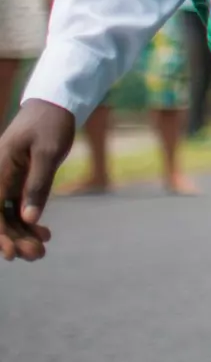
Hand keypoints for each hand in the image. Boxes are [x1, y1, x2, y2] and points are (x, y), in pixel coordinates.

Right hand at [0, 100, 75, 260]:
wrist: (55, 106)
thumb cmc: (51, 124)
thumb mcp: (49, 151)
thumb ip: (38, 184)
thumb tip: (29, 219)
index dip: (1, 235)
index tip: (12, 253)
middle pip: (0, 218)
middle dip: (14, 240)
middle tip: (37, 255)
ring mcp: (7, 182)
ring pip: (8, 216)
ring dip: (22, 235)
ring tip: (41, 250)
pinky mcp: (18, 184)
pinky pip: (18, 208)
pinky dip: (29, 223)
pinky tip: (43, 235)